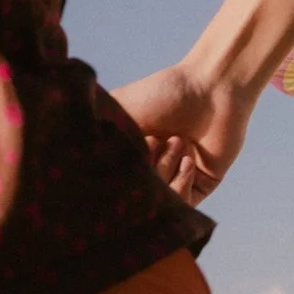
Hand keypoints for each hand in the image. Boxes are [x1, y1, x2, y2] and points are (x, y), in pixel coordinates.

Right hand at [113, 62, 254, 206]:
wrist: (211, 87)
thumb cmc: (164, 92)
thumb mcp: (121, 108)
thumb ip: (102, 136)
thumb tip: (82, 160)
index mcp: (133, 148)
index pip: (119, 178)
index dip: (122, 170)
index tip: (133, 146)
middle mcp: (154, 164)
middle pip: (139, 192)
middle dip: (147, 169)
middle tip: (156, 139)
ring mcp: (176, 175)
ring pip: (161, 201)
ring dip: (166, 172)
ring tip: (178, 141)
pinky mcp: (202, 182)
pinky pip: (186, 206)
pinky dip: (182, 187)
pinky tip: (188, 160)